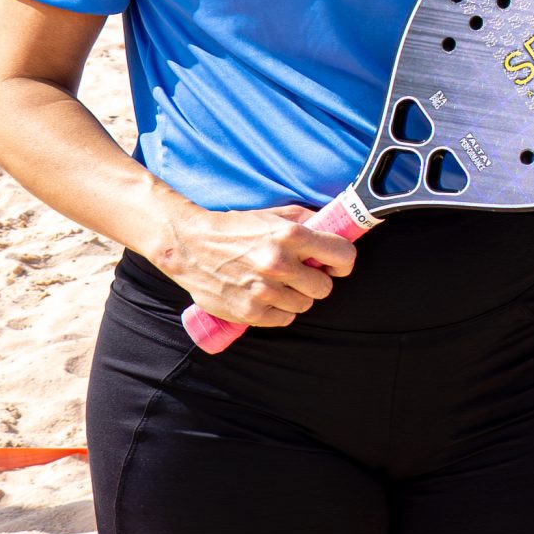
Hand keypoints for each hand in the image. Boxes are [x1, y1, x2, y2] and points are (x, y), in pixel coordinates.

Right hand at [155, 200, 358, 327]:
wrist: (190, 246)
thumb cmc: (236, 229)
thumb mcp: (275, 214)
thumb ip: (308, 220)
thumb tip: (339, 229)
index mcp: (291, 235)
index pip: (343, 255)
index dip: (343, 262)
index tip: (334, 265)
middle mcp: (279, 264)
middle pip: (325, 287)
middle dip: (316, 281)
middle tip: (301, 275)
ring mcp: (264, 290)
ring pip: (305, 305)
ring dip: (297, 297)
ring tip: (279, 285)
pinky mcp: (249, 312)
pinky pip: (285, 319)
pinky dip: (279, 311)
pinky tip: (267, 298)